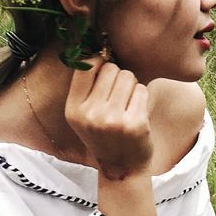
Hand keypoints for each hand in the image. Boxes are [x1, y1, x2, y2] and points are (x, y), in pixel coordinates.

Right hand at [64, 58, 152, 180]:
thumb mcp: (83, 114)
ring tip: (127, 104)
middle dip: (118, 76)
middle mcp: (90, 114)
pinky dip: (141, 97)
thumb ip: (87, 85)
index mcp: (73, 109)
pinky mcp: (134, 124)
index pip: (86, 65)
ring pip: (128, 76)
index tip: (104, 70)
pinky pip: (142, 90)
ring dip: (131, 86)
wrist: (121, 169)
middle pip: (111, 68)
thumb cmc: (104, 134)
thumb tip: (99, 46)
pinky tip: (136, 113)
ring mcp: (113, 120)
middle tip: (118, 96)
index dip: (99, 62)